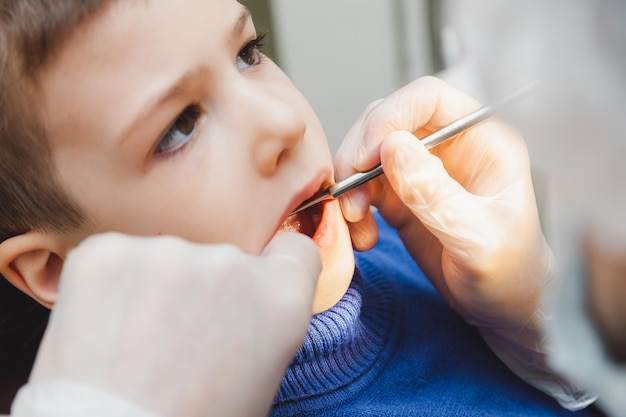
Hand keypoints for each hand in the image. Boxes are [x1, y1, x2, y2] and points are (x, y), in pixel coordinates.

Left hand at [22, 232, 320, 416]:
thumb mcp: (260, 378)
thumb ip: (265, 319)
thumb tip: (246, 297)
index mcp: (280, 297)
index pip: (294, 250)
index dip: (275, 270)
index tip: (252, 291)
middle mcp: (229, 262)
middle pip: (226, 259)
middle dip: (208, 289)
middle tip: (180, 342)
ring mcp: (165, 252)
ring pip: (169, 258)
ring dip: (158, 288)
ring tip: (137, 344)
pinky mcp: (105, 252)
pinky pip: (118, 258)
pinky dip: (113, 286)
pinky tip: (106, 330)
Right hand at [335, 76, 551, 339]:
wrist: (502, 308)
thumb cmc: (509, 273)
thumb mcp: (478, 240)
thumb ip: (436, 195)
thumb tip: (392, 148)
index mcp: (482, 139)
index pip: (429, 98)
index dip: (391, 115)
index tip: (367, 154)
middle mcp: (449, 145)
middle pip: (388, 120)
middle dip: (359, 152)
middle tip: (349, 192)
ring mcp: (423, 169)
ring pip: (368, 150)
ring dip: (350, 182)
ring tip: (354, 220)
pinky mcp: (402, 196)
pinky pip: (363, 186)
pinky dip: (352, 207)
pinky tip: (363, 236)